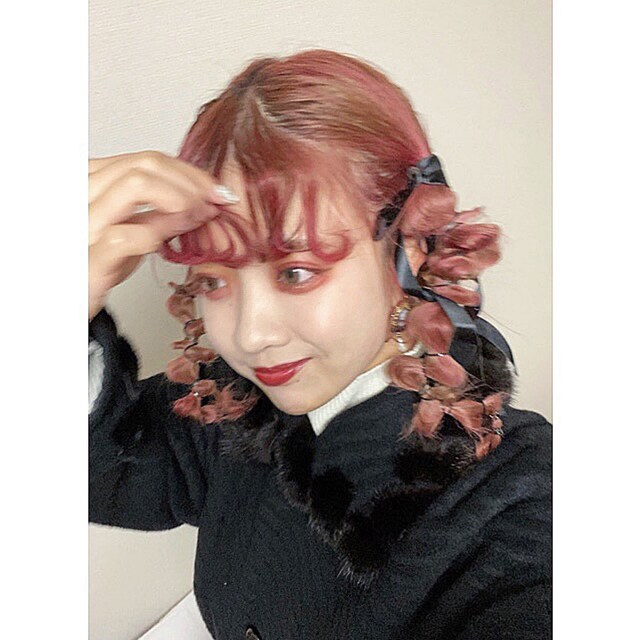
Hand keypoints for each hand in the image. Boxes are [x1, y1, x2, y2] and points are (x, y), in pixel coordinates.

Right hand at [89, 151, 236, 320]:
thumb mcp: (132, 228)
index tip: (216, 190)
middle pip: (145, 164)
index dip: (188, 171)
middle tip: (217, 202)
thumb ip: (156, 209)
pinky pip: (126, 234)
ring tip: (201, 216)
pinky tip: (176, 236)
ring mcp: (82, 223)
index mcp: (92, 182)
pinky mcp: (88, 258)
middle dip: (191, 181)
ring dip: (182, 199)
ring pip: (136, 185)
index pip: (145, 159)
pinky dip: (161, 230)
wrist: (70, 302)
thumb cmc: (97, 265)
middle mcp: (83, 194)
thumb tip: (199, 197)